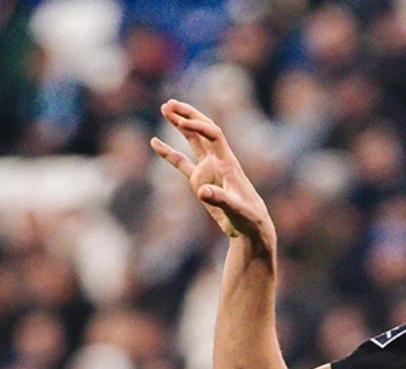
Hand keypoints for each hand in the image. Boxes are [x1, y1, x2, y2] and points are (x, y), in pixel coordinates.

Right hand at [150, 100, 273, 247]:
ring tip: (165, 108)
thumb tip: (202, 192)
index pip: (213, 135)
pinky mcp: (200, 180)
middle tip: (169, 103)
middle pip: (203, 131)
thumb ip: (220, 199)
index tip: (182, 123)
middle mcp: (218, 162)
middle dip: (188, 115)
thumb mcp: (235, 210)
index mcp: (228, 163)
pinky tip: (155, 142)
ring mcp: (208, 170)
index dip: (199, 126)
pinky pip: (181, 162)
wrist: (251, 229)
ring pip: (193, 141)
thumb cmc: (248, 218)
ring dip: (181, 125)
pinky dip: (168, 153)